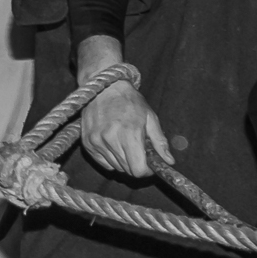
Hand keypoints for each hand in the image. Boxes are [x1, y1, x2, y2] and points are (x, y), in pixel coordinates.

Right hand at [75, 38, 171, 179]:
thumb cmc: (130, 101)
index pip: (138, 170)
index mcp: (129, 133)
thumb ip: (160, 142)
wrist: (105, 87)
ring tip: (125, 143)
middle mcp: (110, 140)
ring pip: (115, 167)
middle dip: (136, 164)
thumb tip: (169, 161)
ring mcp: (97, 142)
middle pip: (127, 170)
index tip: (149, 164)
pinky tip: (113, 144)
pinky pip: (103, 163)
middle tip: (138, 150)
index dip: (146, 170)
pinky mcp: (87, 143)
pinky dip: (111, 158)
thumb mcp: (150, 118)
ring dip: (123, 161)